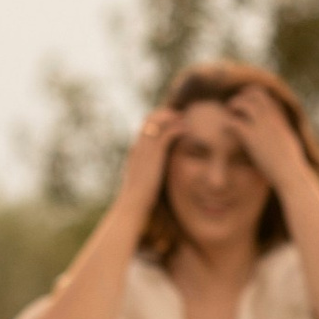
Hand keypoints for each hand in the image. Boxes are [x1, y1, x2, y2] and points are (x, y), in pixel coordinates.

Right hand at [113, 106, 182, 223]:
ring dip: (172, 117)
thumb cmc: (137, 199)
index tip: (169, 121)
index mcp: (134, 151)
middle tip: (179, 115)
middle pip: (149, 119)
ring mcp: (145, 148)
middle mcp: (138, 146)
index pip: (143, 128)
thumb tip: (152, 177)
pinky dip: (177, 128)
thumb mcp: (142, 182)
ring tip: (184, 119)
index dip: (156, 121)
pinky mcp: (154, 154)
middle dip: (164, 114)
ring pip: (157, 121)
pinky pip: (167, 133)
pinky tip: (186, 130)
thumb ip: (147, 174)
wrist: (132, 204)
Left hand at [224, 81, 316, 194]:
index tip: (247, 101)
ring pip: (243, 103)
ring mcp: (261, 126)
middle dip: (243, 96)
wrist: (291, 174)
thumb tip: (285, 135)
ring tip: (228, 113)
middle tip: (234, 106)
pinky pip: (234, 122)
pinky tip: (225, 130)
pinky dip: (227, 124)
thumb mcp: (290, 142)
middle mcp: (271, 117)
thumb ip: (284, 133)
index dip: (254, 95)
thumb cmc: (291, 164)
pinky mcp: (251, 138)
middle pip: (255, 93)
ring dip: (233, 106)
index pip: (267, 96)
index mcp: (280, 117)